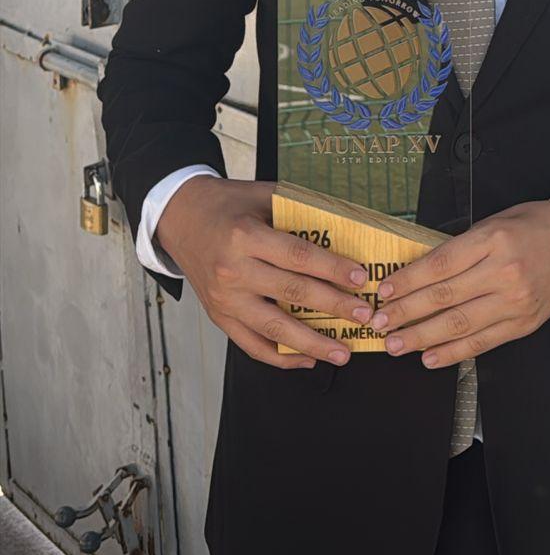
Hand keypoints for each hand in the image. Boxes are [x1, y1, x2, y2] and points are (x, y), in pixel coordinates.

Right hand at [155, 176, 373, 369]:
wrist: (179, 217)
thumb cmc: (227, 203)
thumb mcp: (260, 194)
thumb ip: (297, 208)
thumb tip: (345, 223)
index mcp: (245, 236)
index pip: (298, 256)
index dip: (332, 269)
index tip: (360, 278)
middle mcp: (233, 271)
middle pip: (292, 294)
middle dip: (334, 307)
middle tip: (365, 316)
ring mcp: (224, 299)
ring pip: (273, 329)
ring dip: (312, 344)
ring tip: (343, 352)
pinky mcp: (219, 317)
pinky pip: (252, 346)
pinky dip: (281, 357)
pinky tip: (307, 360)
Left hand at [367, 198, 549, 368]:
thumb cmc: (535, 227)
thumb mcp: (494, 222)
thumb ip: (461, 247)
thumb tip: (420, 271)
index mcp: (493, 240)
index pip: (440, 264)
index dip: (408, 281)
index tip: (386, 291)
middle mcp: (503, 273)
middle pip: (444, 297)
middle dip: (406, 312)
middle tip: (381, 322)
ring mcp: (514, 302)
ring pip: (459, 325)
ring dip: (422, 337)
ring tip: (396, 344)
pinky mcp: (522, 325)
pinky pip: (482, 342)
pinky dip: (453, 353)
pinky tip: (430, 356)